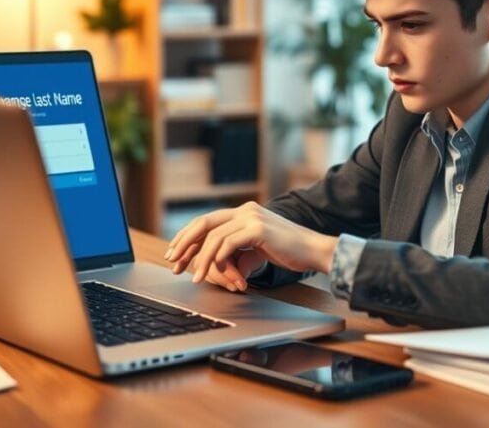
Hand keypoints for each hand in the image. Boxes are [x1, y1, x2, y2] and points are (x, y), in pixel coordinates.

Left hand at [164, 202, 337, 289]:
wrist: (314, 251)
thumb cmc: (289, 253)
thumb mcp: (257, 250)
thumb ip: (237, 252)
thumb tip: (217, 265)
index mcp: (243, 212)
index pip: (207, 221)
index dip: (188, 237)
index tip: (176, 253)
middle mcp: (245, 210)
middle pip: (203, 223)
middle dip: (185, 243)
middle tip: (173, 261)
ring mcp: (251, 217)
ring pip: (214, 236)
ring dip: (201, 259)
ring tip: (195, 277)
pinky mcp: (258, 229)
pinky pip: (228, 243)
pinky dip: (218, 259)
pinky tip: (213, 272)